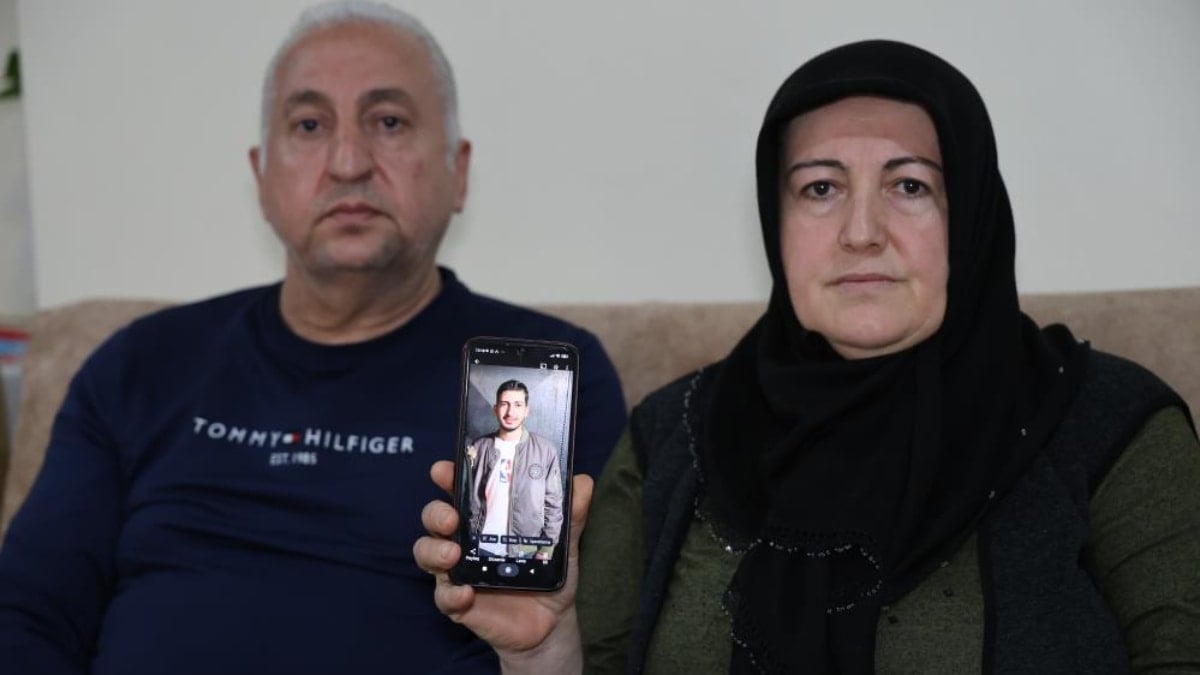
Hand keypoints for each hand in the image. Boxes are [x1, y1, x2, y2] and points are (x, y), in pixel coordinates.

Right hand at [414, 460, 590, 670]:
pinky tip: (466, 594)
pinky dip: (451, 594)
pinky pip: (444, 597)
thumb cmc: (548, 573)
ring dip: (434, 550)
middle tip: (452, 517)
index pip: (459, 489)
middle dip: (436, 513)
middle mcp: (465, 539)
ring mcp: (458, 570)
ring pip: (427, 552)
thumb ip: (572, 514)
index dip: (448, 476)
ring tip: (453, 554)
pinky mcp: (458, 601)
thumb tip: (582, 482)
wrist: (551, 621)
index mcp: (485, 517)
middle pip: (434, 517)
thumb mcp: (564, 542)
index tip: (445, 470)